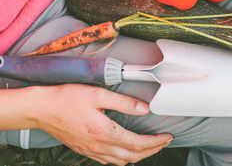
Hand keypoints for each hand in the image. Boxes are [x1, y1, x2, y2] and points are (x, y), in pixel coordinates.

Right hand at [31, 84, 171, 165]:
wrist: (41, 109)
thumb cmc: (67, 99)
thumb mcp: (98, 95)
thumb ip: (123, 102)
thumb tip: (144, 109)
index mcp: (105, 132)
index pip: (138, 143)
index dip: (156, 142)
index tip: (167, 137)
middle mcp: (99, 146)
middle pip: (132, 156)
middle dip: (152, 150)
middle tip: (164, 142)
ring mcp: (91, 151)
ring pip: (121, 162)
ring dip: (139, 156)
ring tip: (150, 147)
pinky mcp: (84, 150)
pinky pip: (108, 161)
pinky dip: (123, 158)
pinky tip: (125, 151)